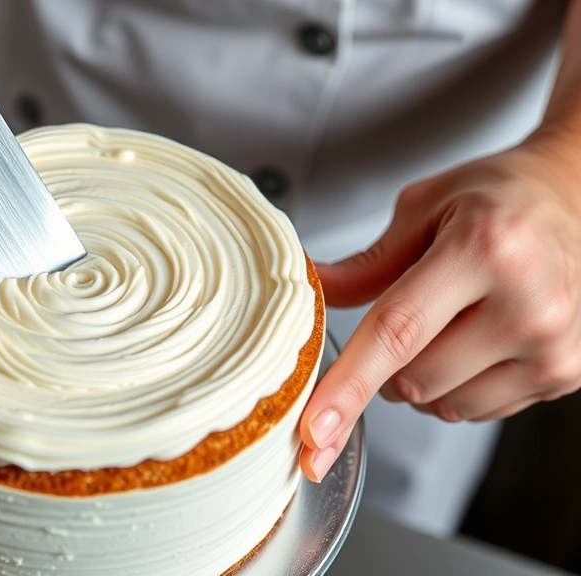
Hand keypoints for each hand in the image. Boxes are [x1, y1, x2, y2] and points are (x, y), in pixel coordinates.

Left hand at [298, 130, 580, 482]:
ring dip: (420, 379)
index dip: (348, 385)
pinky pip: (476, 410)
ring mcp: (555, 346)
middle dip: (383, 365)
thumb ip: (366, 264)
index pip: (397, 332)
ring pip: (442, 405)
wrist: (576, 197)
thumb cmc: (497, 199)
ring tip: (447, 321)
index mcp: (486, 249)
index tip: (313, 431)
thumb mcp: (424, 207)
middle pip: (414, 379)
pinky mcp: (567, 374)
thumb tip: (313, 294)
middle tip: (403, 316)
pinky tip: (475, 339)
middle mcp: (530, 302)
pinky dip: (456, 387)